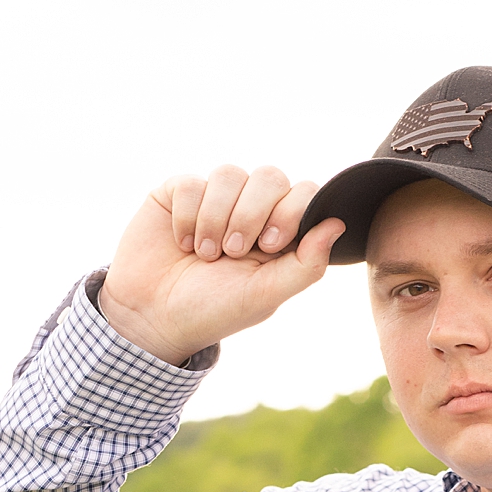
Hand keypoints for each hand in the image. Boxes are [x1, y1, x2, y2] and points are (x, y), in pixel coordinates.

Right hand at [97, 165, 343, 364]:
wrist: (152, 317)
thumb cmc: (213, 310)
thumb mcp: (266, 295)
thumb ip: (307, 264)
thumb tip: (339, 224)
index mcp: (280, 231)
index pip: (304, 193)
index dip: (290, 210)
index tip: (269, 245)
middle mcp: (251, 208)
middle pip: (270, 176)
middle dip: (251, 214)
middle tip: (232, 252)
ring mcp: (215, 197)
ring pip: (229, 174)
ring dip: (216, 218)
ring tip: (204, 254)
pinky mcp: (179, 192)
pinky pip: (191, 182)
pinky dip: (187, 215)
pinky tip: (182, 242)